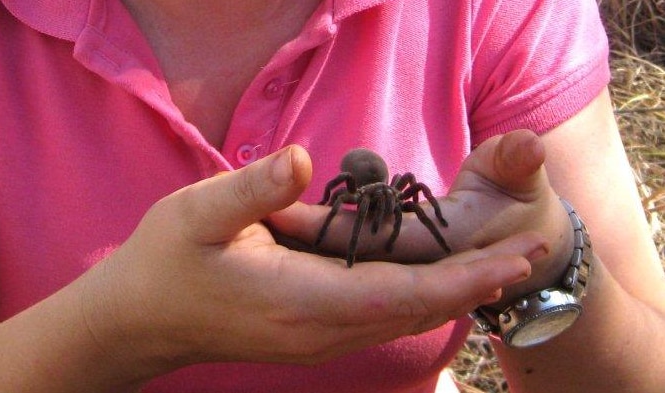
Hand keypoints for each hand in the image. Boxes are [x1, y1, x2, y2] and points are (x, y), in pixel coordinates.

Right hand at [79, 145, 544, 383]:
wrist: (140, 321)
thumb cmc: (165, 264)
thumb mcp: (196, 214)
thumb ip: (252, 190)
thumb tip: (300, 159)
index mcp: (300, 300)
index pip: (401, 294)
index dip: (462, 277)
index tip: (514, 258)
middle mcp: (319, 330)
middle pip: (415, 311)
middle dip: (475, 283)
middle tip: (530, 253)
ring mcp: (316, 339)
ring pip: (401, 319)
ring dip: (453, 293)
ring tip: (500, 266)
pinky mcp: (309, 335)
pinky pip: (379, 320)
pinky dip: (419, 300)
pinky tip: (438, 283)